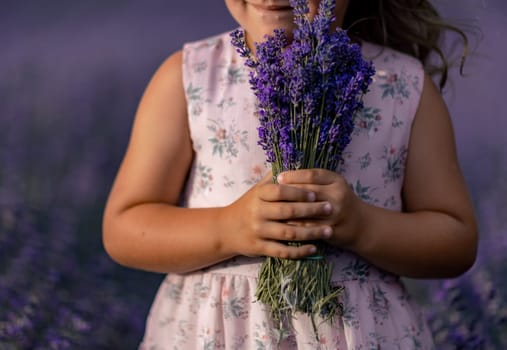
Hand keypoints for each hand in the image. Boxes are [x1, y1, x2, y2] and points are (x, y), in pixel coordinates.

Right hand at [219, 172, 334, 258]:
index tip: (317, 194)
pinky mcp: (260, 248)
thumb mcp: (256, 189)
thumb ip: (273, 178)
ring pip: (289, 233)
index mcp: (258, 195)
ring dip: (311, 232)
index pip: (281, 191)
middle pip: (288, 211)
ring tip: (329, 230)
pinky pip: (283, 251)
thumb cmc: (247, 206)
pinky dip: (299, 251)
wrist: (225, 229)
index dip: (299, 192)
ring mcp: (258, 231)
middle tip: (329, 208)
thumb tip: (293, 161)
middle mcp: (257, 213)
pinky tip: (314, 248)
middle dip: (311, 210)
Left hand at [276, 168, 366, 250]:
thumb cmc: (340, 201)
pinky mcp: (331, 229)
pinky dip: (293, 224)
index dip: (294, 175)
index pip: (312, 175)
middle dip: (287, 192)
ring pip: (305, 210)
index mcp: (336, 180)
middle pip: (307, 191)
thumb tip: (286, 174)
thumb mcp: (333, 185)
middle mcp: (337, 195)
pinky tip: (280, 222)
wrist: (360, 225)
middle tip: (270, 193)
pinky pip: (307, 227)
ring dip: (286, 209)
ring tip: (271, 208)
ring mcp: (334, 213)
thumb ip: (314, 180)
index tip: (278, 177)